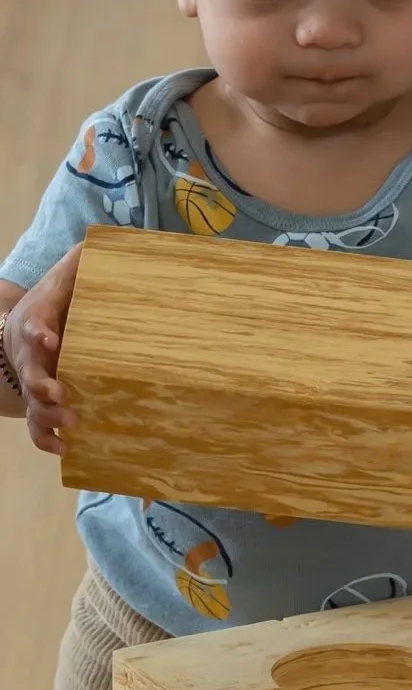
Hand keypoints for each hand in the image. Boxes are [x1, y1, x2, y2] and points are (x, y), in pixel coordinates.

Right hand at [6, 245, 81, 454]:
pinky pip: (35, 425)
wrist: (26, 324)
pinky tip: (63, 449)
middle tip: (62, 393)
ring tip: (72, 422)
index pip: (33, 324)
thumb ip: (82, 261)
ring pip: (32, 403)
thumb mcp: (65, 276)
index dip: (39, 332)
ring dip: (48, 415)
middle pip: (29, 371)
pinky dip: (44, 438)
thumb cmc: (56, 299)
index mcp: (35, 321)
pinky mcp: (39, 401)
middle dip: (42, 384)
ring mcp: (32, 380)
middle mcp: (29, 355)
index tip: (52, 339)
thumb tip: (106, 240)